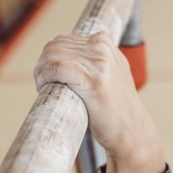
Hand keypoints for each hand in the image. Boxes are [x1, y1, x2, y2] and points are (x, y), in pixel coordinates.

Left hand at [34, 32, 164, 172]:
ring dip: (41, 70)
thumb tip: (70, 55)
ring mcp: (99, 64)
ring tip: (42, 85)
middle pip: (56, 45)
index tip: (49, 73)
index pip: (65, 39)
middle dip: (43, 62)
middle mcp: (103, 50)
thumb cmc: (117, 110)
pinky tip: (44, 87)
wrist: (132, 132)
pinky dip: (45, 76)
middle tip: (42, 81)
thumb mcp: (112, 75)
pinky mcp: (93, 81)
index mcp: (106, 44)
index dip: (51, 56)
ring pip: (53, 54)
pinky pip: (57, 67)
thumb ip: (97, 61)